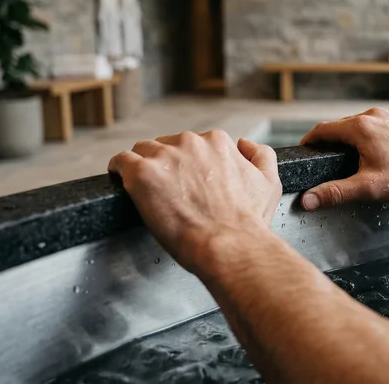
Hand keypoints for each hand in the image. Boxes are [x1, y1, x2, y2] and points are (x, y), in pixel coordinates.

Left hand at [108, 131, 281, 272]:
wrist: (230, 246)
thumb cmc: (249, 223)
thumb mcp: (269, 184)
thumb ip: (261, 157)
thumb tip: (245, 144)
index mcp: (218, 142)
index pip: (193, 144)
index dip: (188, 164)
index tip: (187, 182)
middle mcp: (191, 142)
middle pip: (166, 145)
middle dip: (167, 165)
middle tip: (169, 192)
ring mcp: (165, 156)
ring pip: (143, 151)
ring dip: (144, 168)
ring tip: (147, 192)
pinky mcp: (142, 173)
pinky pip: (121, 161)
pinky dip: (119, 170)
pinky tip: (121, 181)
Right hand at [299, 108, 388, 210]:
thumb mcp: (368, 188)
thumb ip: (335, 192)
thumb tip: (307, 200)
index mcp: (360, 127)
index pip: (323, 129)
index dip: (310, 140)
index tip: (305, 150)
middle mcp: (374, 115)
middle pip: (343, 126)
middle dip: (334, 142)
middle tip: (329, 160)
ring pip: (363, 124)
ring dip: (355, 138)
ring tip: (356, 159)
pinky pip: (382, 124)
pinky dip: (375, 136)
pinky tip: (381, 153)